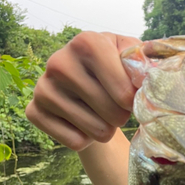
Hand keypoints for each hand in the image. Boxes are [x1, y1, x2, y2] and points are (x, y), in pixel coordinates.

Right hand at [26, 32, 139, 150]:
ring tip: (100, 113)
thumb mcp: (132, 59)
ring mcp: (43, 88)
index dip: (134, 102)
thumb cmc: (114, 70)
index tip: (131, 96)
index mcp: (87, 42)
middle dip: (121, 116)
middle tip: (115, 106)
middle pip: (113, 114)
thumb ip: (146, 64)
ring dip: (106, 129)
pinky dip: (86, 138)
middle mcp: (59, 62)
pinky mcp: (34, 111)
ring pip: (97, 131)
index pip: (125, 93)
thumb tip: (150, 78)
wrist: (84, 84)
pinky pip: (76, 142)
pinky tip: (81, 121)